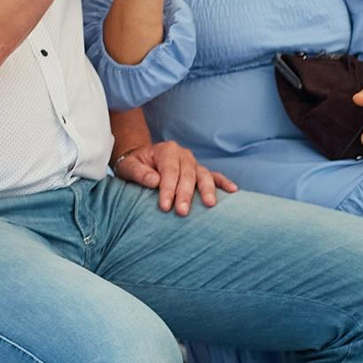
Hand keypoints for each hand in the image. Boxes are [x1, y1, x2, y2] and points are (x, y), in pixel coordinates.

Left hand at [112, 140, 234, 215]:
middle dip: (185, 194)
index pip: (169, 171)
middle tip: (182, 212)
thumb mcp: (128, 166)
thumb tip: (154, 181)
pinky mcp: (200, 171)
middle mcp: (183, 155)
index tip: (165, 206)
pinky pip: (214, 176)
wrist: (141, 160)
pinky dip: (224, 182)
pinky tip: (234, 190)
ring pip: (203, 175)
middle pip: (187, 175)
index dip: (168, 189)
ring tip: (210, 204)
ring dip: (207, 190)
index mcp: (166, 150)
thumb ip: (139, 173)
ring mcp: (194, 163)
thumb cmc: (134, 165)